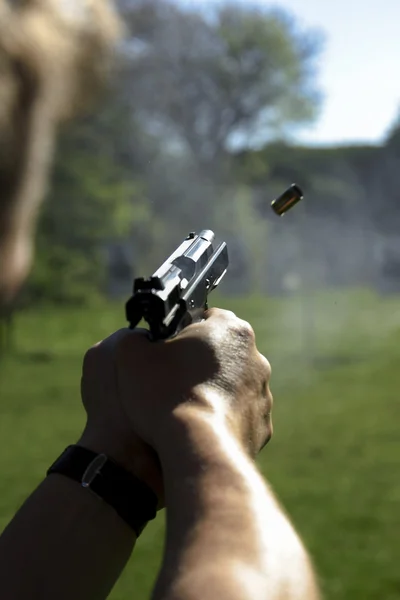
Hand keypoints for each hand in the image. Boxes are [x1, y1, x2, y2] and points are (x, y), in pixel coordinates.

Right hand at [79, 308, 272, 503]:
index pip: (204, 318)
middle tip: (171, 381)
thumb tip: (138, 340)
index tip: (166, 350)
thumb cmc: (163, 395)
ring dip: (212, 392)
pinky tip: (198, 430)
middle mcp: (254, 357)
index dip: (181, 333)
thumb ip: (135, 337)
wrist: (195, 448)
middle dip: (198, 363)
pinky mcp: (262, 426)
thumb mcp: (130, 354)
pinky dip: (221, 421)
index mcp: (229, 328)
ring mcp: (262, 393)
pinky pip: (237, 418)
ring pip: (231, 386)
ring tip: (183, 409)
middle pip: (220, 353)